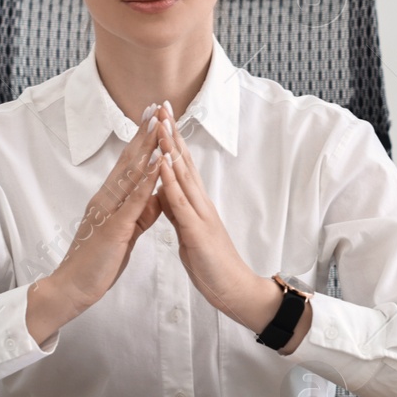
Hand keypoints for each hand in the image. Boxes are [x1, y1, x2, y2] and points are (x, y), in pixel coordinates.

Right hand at [26, 108, 164, 344]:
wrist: (72, 288)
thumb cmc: (97, 263)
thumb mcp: (124, 234)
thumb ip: (139, 214)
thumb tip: (154, 197)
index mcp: (109, 201)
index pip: (127, 165)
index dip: (141, 141)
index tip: (152, 118)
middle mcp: (106, 200)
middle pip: (128, 160)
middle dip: (144, 133)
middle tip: (157, 107)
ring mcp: (108, 212)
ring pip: (130, 174)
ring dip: (146, 148)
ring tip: (158, 124)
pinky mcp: (113, 228)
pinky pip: (133, 201)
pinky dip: (146, 181)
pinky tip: (157, 164)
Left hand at [154, 105, 311, 351]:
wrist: (235, 291)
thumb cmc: (212, 265)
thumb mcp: (190, 234)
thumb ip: (179, 212)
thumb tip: (166, 195)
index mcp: (196, 205)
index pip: (181, 166)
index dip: (171, 141)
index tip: (161, 118)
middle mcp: (200, 203)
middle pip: (184, 161)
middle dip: (171, 133)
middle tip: (161, 105)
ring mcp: (200, 215)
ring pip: (183, 175)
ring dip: (171, 147)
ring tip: (161, 122)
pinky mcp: (197, 231)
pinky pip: (181, 202)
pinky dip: (170, 180)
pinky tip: (162, 162)